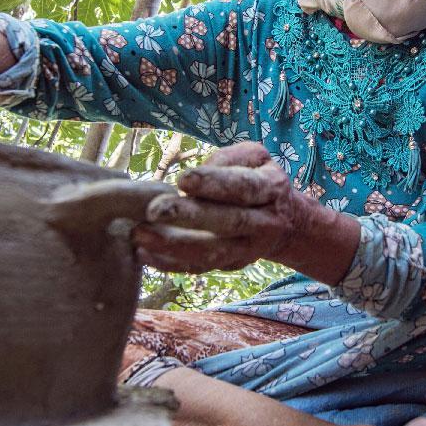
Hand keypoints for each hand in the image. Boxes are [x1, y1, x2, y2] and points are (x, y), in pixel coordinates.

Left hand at [133, 142, 311, 272]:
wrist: (286, 223)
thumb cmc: (259, 180)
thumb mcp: (256, 158)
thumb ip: (229, 159)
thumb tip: (194, 180)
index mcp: (271, 189)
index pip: (244, 187)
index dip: (214, 183)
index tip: (182, 178)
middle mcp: (264, 223)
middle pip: (227, 222)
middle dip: (189, 216)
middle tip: (153, 210)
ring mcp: (248, 250)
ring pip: (212, 252)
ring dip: (174, 247)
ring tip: (140, 236)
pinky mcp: (231, 265)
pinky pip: (200, 268)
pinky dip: (171, 264)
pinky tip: (144, 254)